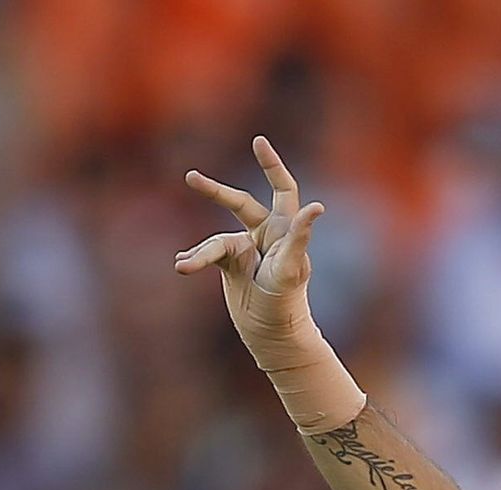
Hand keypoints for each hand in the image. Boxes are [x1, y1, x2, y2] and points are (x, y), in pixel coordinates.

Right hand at [174, 134, 324, 338]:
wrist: (273, 336)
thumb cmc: (287, 302)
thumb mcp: (290, 269)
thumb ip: (298, 237)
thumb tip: (318, 207)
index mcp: (284, 230)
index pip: (282, 189)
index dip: (271, 165)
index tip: (258, 142)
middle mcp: (265, 235)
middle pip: (239, 203)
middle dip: (214, 192)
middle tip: (191, 178)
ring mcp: (246, 249)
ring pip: (217, 240)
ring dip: (201, 253)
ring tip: (184, 266)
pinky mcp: (230, 264)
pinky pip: (209, 256)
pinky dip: (196, 261)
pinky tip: (182, 267)